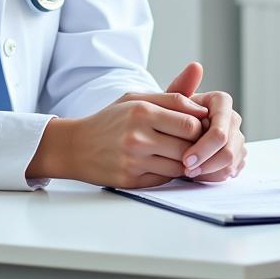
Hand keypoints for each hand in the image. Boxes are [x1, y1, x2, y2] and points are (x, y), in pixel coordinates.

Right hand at [63, 88, 208, 188]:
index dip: (199, 126)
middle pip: (187, 146)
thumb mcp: (137, 99)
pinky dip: (168, 173)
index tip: (197, 126)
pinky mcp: (130, 181)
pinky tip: (162, 163)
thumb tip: (203, 107)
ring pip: (178, 166)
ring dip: (184, 161)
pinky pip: (164, 179)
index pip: (189, 122)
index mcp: (142, 111)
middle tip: (193, 142)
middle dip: (195, 145)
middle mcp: (138, 137)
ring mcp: (133, 161)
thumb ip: (172, 97)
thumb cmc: (111, 119)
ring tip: (178, 152)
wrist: (75, 146)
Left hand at [167, 62, 246, 181]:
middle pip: (229, 149)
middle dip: (207, 163)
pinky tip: (198, 174)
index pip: (220, 131)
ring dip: (209, 172)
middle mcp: (234, 119)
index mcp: (222, 103)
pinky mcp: (237, 155)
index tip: (185, 159)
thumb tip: (195, 66)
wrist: (173, 130)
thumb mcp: (171, 102)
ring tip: (189, 172)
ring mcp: (238, 137)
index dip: (204, 147)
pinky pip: (231, 171)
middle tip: (185, 170)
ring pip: (231, 163)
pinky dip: (214, 176)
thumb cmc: (172, 115)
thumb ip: (182, 86)